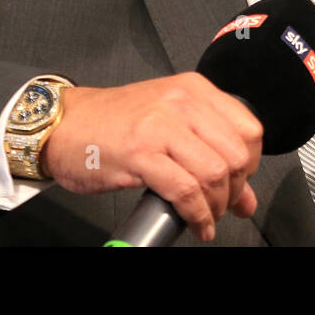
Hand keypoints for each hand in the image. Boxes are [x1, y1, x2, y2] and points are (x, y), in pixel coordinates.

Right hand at [40, 72, 262, 241]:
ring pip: (215, 173)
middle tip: (223, 205)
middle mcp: (181, 102)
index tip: (239, 182)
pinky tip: (194, 224)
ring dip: (216, 206)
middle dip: (235, 190)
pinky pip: (185, 191)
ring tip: (206, 217)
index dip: (251, 164)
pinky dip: (197, 215)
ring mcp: (160, 126)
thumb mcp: (168, 126)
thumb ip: (210, 154)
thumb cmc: (112, 123)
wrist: (63, 125)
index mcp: (193, 90)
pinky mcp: (141, 153)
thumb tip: (246, 198)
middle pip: (236, 154)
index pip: (250, 128)